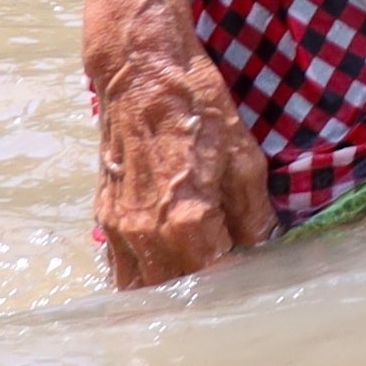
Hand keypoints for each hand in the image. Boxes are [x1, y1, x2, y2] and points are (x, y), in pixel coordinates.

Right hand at [91, 45, 274, 287]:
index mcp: (184, 219)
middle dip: (200, 293)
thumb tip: (261, 245)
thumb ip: (252, 211)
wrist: (139, 72)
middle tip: (228, 284)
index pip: (211, 278)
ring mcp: (117, 227)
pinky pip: (120, 263)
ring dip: (168, 289)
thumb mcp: (244, 156)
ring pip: (140, 285)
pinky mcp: (103, 215)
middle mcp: (143, 232)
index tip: (253, 279)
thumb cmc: (196, 106)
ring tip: (197, 282)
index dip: (234, 282)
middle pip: (172, 290)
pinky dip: (142, 274)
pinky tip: (166, 268)